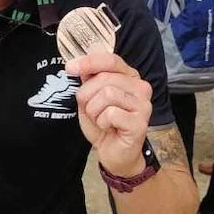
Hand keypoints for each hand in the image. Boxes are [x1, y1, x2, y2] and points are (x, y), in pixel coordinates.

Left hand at [66, 52, 152, 176]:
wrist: (113, 152)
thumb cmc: (103, 123)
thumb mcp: (90, 97)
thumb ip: (88, 79)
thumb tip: (79, 63)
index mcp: (129, 77)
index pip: (110, 60)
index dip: (89, 62)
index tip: (70, 68)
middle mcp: (141, 87)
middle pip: (104, 78)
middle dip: (88, 95)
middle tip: (91, 110)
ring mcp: (143, 105)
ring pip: (107, 94)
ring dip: (94, 110)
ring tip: (100, 119)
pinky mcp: (140, 122)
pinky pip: (111, 113)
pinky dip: (101, 122)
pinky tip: (108, 128)